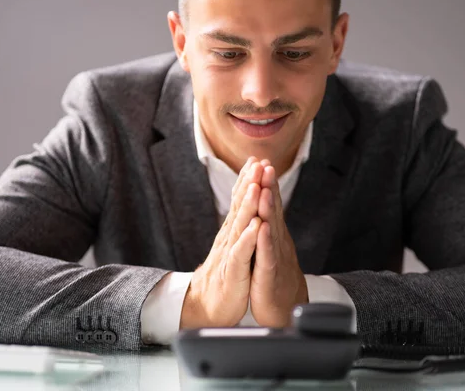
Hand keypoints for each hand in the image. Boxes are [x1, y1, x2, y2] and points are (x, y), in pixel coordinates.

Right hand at [180, 157, 262, 327]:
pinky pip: (241, 253)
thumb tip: (244, 203)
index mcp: (233, 231)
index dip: (248, 180)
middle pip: (241, 206)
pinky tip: (255, 226)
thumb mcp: (234, 246)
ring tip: (256, 186)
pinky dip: (248, 239)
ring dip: (248, 205)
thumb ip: (239, 224)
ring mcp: (231, 253)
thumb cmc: (226, 274)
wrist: (207, 305)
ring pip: (240, 225)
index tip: (257, 159)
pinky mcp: (233, 271)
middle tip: (257, 163)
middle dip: (250, 183)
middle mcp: (230, 238)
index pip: (241, 201)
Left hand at [250, 162, 307, 326]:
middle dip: (269, 187)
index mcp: (274, 235)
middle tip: (266, 165)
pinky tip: (261, 228)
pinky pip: (266, 256)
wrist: (285, 310)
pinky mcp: (269, 276)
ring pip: (271, 229)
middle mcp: (277, 242)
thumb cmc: (276, 278)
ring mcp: (274, 258)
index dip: (267, 183)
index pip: (270, 205)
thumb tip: (265, 204)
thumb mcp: (270, 248)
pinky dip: (263, 241)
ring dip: (268, 208)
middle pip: (273, 211)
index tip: (261, 162)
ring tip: (264, 188)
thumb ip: (269, 226)